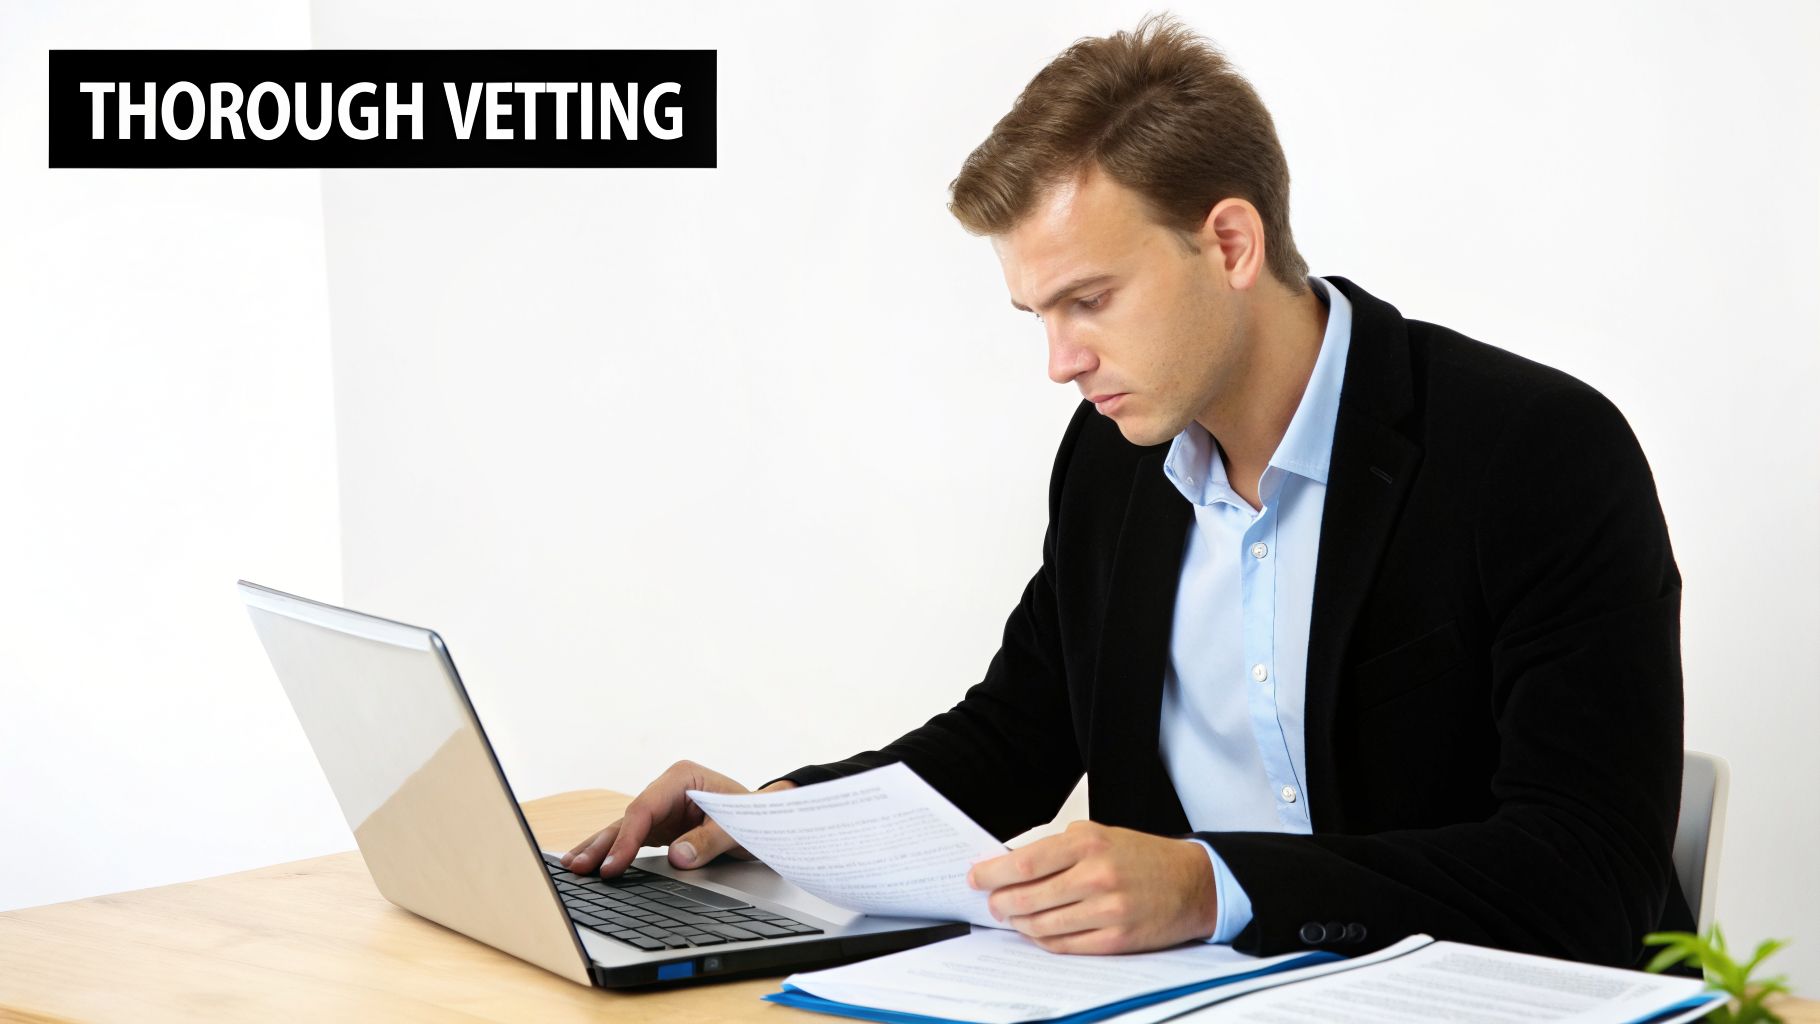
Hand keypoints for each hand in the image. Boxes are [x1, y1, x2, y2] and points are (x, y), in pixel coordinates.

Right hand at [561, 760, 795, 876]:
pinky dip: (612, 853)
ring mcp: (660, 809)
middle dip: (602, 843)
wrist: (764, 820)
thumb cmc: (753, 816)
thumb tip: (679, 856)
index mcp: (682, 777)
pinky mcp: (659, 827)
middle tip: (578, 866)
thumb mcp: (739, 828)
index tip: (613, 865)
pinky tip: (590, 864)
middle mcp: (665, 791)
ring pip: (622, 829)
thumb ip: (709, 840)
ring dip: (599, 849)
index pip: (644, 808)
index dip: (627, 839)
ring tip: (572, 866)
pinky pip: (630, 840)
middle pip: (627, 818)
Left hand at [966, 820, 1218, 953]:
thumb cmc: (1143, 857)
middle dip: (1001, 903)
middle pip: (1028, 897)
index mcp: (1089, 844)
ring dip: (1020, 924)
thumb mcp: (1101, 834)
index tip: (976, 877)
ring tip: (1014, 917)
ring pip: (1042, 925)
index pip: (1025, 862)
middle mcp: (1097, 876)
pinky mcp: (1116, 939)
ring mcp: (1107, 911)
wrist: (1192, 882)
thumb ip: (1059, 847)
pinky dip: (1044, 940)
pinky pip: (1065, 945)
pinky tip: (1039, 931)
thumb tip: (1012, 863)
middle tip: (992, 902)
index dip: (993, 873)